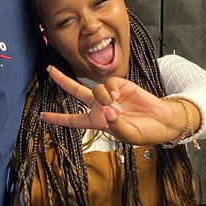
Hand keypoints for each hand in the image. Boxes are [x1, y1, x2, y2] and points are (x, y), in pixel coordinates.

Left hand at [40, 66, 195, 145]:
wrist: (163, 121)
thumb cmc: (145, 132)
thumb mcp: (129, 136)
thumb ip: (116, 126)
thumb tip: (107, 111)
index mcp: (97, 122)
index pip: (73, 120)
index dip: (57, 119)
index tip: (42, 116)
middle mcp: (100, 106)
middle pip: (76, 91)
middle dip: (63, 80)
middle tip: (49, 70)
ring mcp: (110, 95)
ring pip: (94, 89)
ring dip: (102, 97)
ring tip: (116, 107)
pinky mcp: (121, 85)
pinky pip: (108, 83)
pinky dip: (110, 90)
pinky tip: (119, 97)